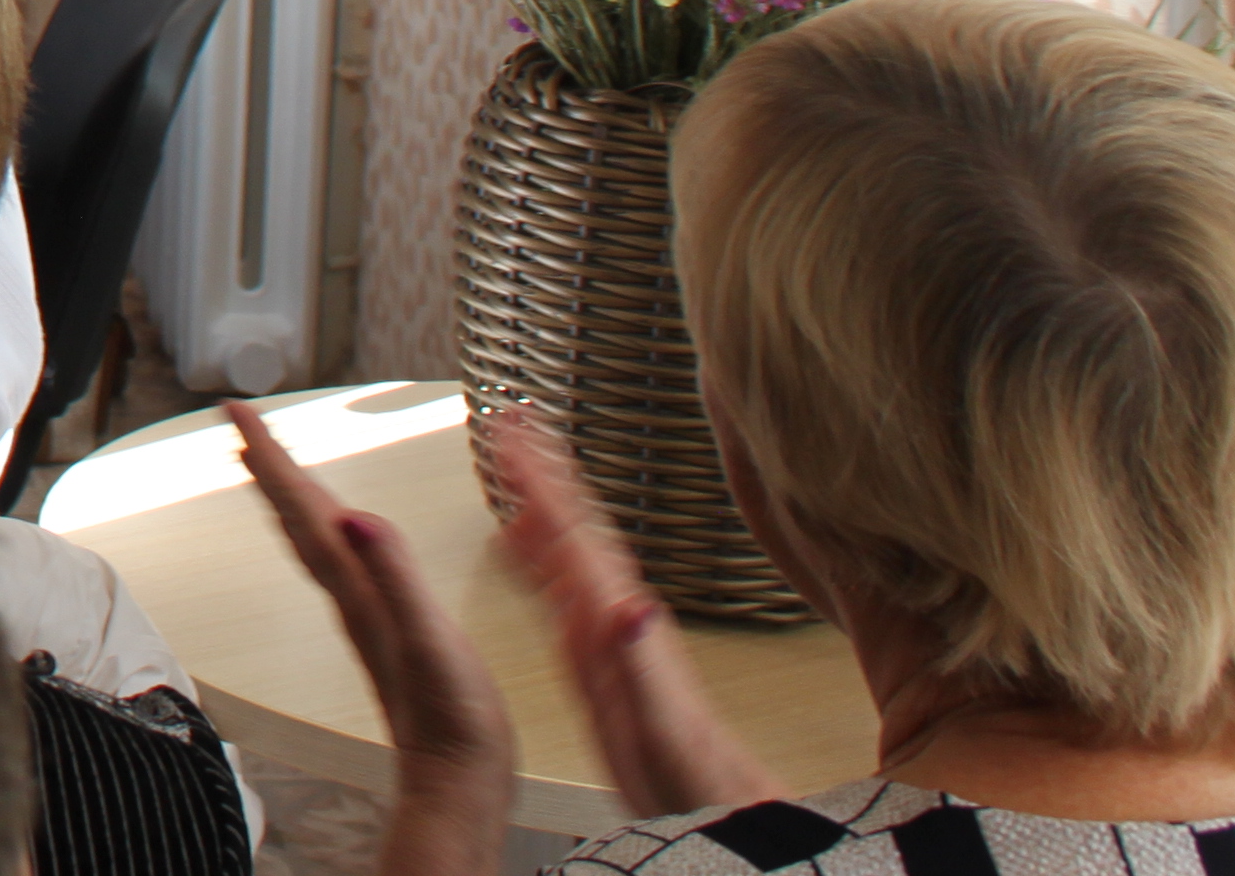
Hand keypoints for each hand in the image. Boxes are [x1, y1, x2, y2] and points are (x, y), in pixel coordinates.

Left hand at [231, 402, 520, 875]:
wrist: (456, 782)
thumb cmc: (451, 719)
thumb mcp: (430, 641)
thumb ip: (395, 578)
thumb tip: (355, 517)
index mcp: (356, 587)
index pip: (302, 508)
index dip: (271, 455)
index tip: (234, 409)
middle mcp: (350, 594)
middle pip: (297, 515)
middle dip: (270, 462)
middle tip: (240, 418)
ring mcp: (364, 611)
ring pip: (313, 537)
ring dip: (290, 493)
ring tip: (271, 459)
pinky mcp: (384, 627)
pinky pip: (341, 561)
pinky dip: (327, 530)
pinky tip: (337, 531)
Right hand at [493, 408, 779, 818]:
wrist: (721, 815)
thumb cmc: (694, 786)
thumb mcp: (662, 735)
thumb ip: (642, 670)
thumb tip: (629, 603)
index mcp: (622, 629)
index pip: (579, 538)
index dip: (548, 481)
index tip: (518, 431)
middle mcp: (617, 622)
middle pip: (577, 530)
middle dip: (545, 472)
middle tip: (512, 419)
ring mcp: (611, 638)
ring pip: (571, 553)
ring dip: (542, 502)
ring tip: (514, 460)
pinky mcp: (603, 661)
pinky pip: (563, 589)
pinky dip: (539, 554)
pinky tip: (524, 543)